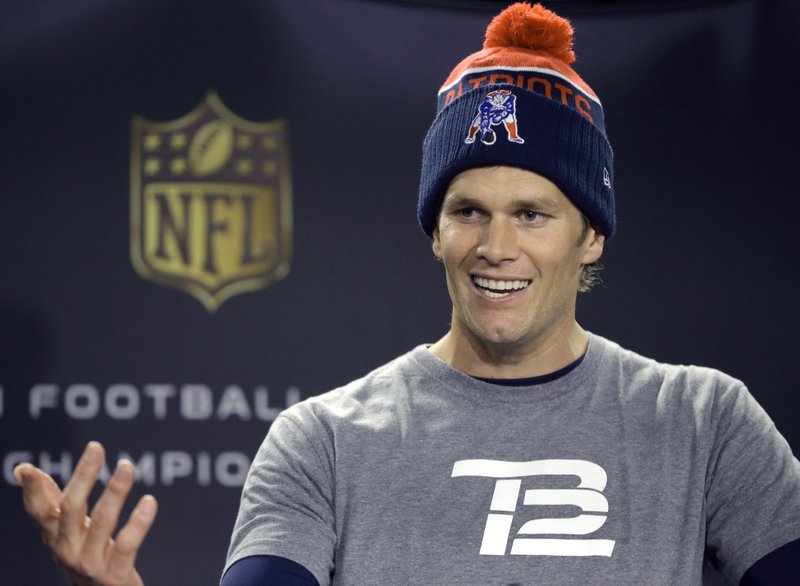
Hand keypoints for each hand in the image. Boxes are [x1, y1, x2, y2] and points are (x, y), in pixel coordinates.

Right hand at [14, 441, 157, 585]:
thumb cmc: (86, 555)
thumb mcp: (67, 530)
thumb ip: (51, 501)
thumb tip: (23, 469)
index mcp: (55, 536)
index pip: (39, 511)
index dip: (33, 490)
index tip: (27, 469)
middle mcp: (67, 549)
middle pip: (71, 508)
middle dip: (82, 476)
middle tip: (96, 448)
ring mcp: (89, 563)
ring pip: (102, 521)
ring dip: (115, 491)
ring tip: (127, 466)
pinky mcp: (113, 575)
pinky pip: (127, 544)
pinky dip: (139, 521)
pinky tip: (150, 501)